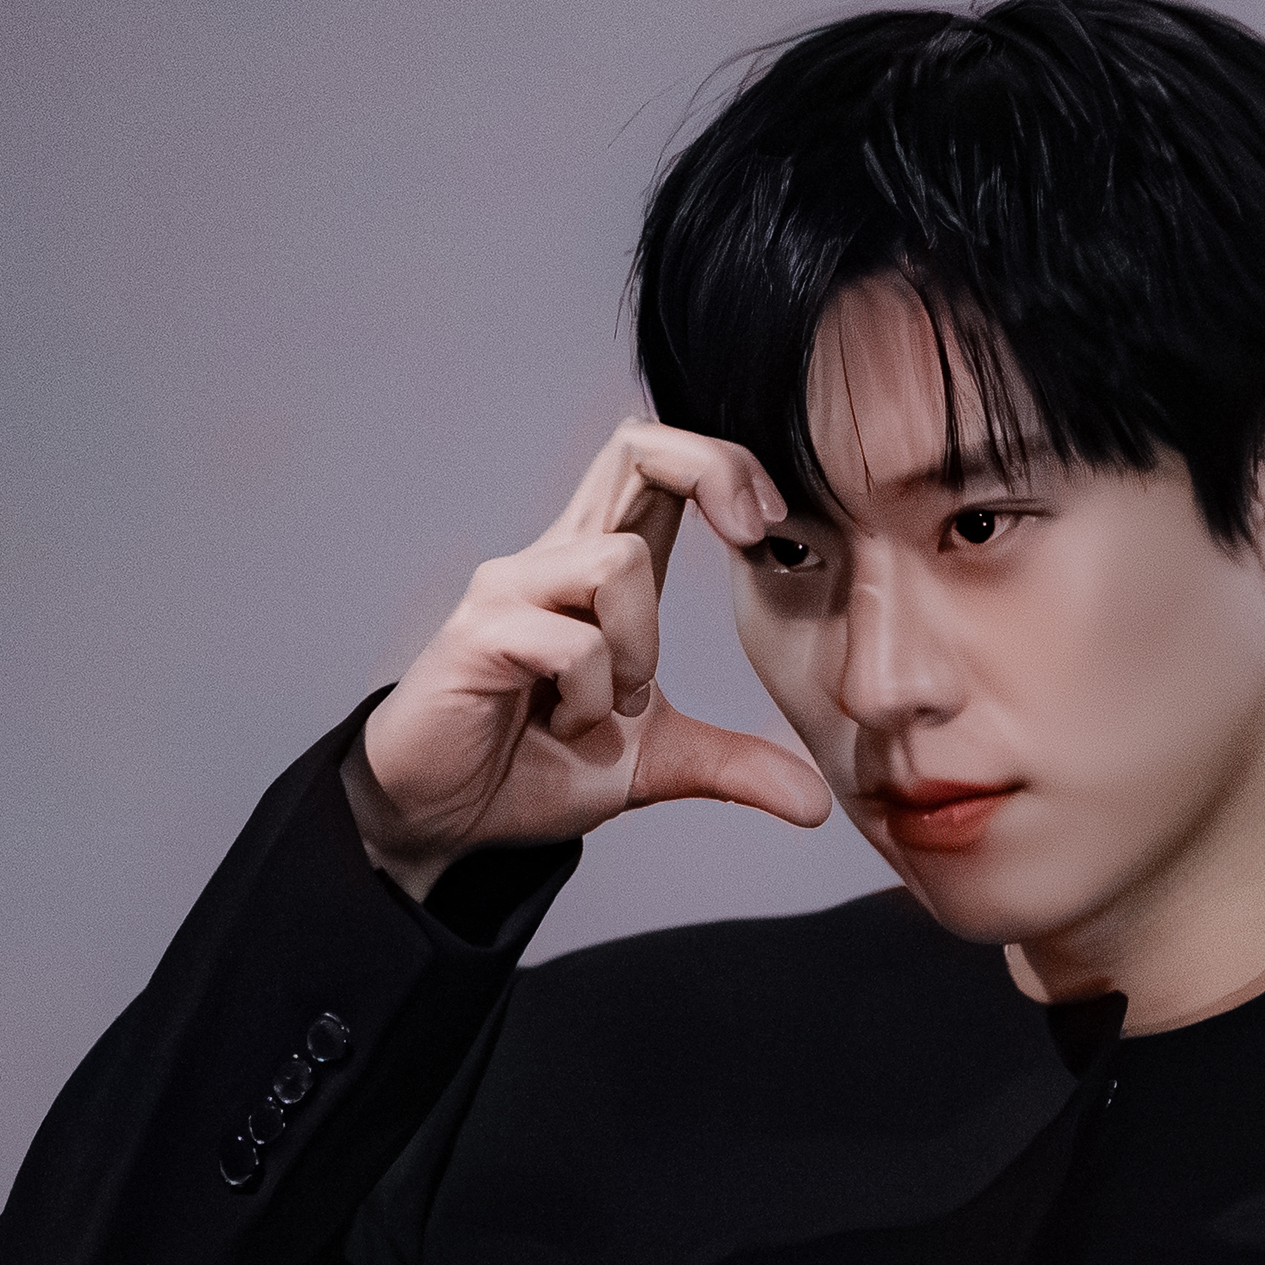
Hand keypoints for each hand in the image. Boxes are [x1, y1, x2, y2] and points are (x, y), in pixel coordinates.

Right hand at [346, 420, 832, 898]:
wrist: (447, 818)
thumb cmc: (534, 766)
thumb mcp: (657, 765)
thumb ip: (734, 766)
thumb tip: (817, 803)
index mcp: (602, 569)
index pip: (661, 464)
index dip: (726, 467)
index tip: (771, 527)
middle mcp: (556, 558)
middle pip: (636, 446)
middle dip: (714, 471)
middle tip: (754, 534)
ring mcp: (512, 590)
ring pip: (619, 562)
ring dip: (640, 649)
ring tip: (608, 708)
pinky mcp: (480, 636)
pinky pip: (571, 643)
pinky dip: (591, 696)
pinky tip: (564, 726)